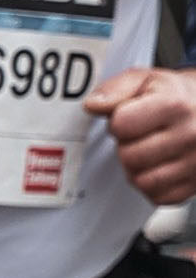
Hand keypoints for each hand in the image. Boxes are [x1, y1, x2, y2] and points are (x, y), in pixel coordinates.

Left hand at [85, 63, 195, 203]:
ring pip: (141, 181)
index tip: (130, 116)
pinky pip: (156, 197)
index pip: (121, 125)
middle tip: (141, 135)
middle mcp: (190, 135)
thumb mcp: (147, 80)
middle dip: (127, 146)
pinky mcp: (195, 184)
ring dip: (137, 168)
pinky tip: (160, 166)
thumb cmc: (177, 96)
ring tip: (150, 150)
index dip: (118, 121)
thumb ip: (116, 89)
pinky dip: (152, 185)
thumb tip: (93, 105)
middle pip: (129, 157)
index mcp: (175, 105)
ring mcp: (195, 163)